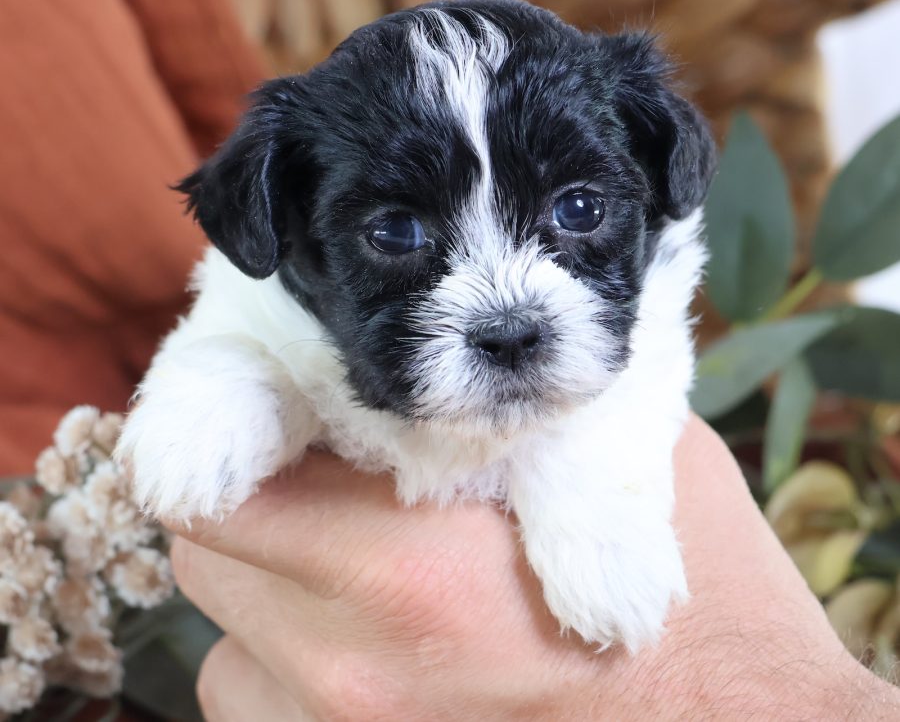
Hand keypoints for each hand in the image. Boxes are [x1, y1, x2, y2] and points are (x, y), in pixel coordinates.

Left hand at [170, 417, 899, 719]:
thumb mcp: (615, 453)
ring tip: (349, 565)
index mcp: (407, 573)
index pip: (214, 487)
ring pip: (223, 648)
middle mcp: (349, 672)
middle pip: (209, 559)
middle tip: (326, 472)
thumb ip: (506, 398)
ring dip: (268, 593)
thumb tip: (436, 355)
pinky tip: (368, 643)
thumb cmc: (701, 595)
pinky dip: (287, 671)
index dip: (227, 429)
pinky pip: (261, 710)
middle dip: (255, 499)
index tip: (269, 407)